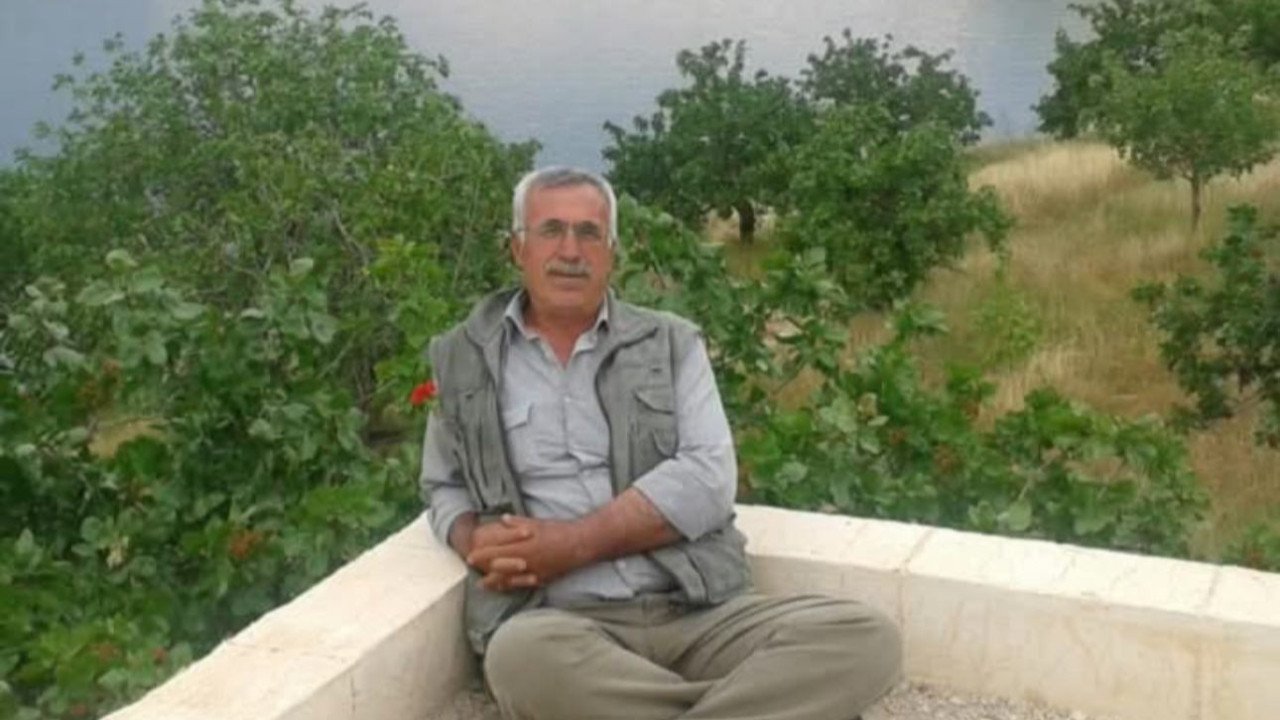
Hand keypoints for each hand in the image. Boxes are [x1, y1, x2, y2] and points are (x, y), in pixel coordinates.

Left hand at [466, 515, 593, 590]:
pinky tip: (504, 587)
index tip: (469, 556)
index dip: (482, 555)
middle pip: (499, 567)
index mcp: (523, 545)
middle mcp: (526, 560)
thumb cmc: (559, 531)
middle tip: (471, 571)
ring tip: (482, 584)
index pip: (496, 551)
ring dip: (494, 582)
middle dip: (483, 569)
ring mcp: (533, 571)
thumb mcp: (538, 523)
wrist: (579, 544)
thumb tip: (503, 519)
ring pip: (509, 579)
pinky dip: (511, 586)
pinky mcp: (542, 578)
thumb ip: (518, 522)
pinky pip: (522, 585)